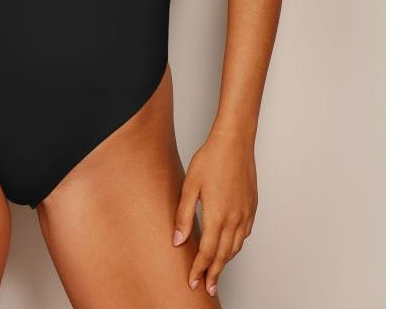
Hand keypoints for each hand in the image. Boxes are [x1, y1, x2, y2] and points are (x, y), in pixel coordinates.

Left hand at [172, 129, 257, 297]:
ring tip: (217, 271)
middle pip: (224, 255)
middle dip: (214, 274)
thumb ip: (183, 215)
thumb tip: (178, 240)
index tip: (193, 282)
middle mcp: (234, 219)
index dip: (199, 270)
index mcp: (217, 216)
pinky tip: (230, 245)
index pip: (207, 253)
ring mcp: (246, 214)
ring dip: (226, 261)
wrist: (234, 142)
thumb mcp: (190, 185)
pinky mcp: (252, 207)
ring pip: (236, 247)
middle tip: (207, 288)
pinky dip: (236, 245)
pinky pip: (245, 234)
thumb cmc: (211, 159)